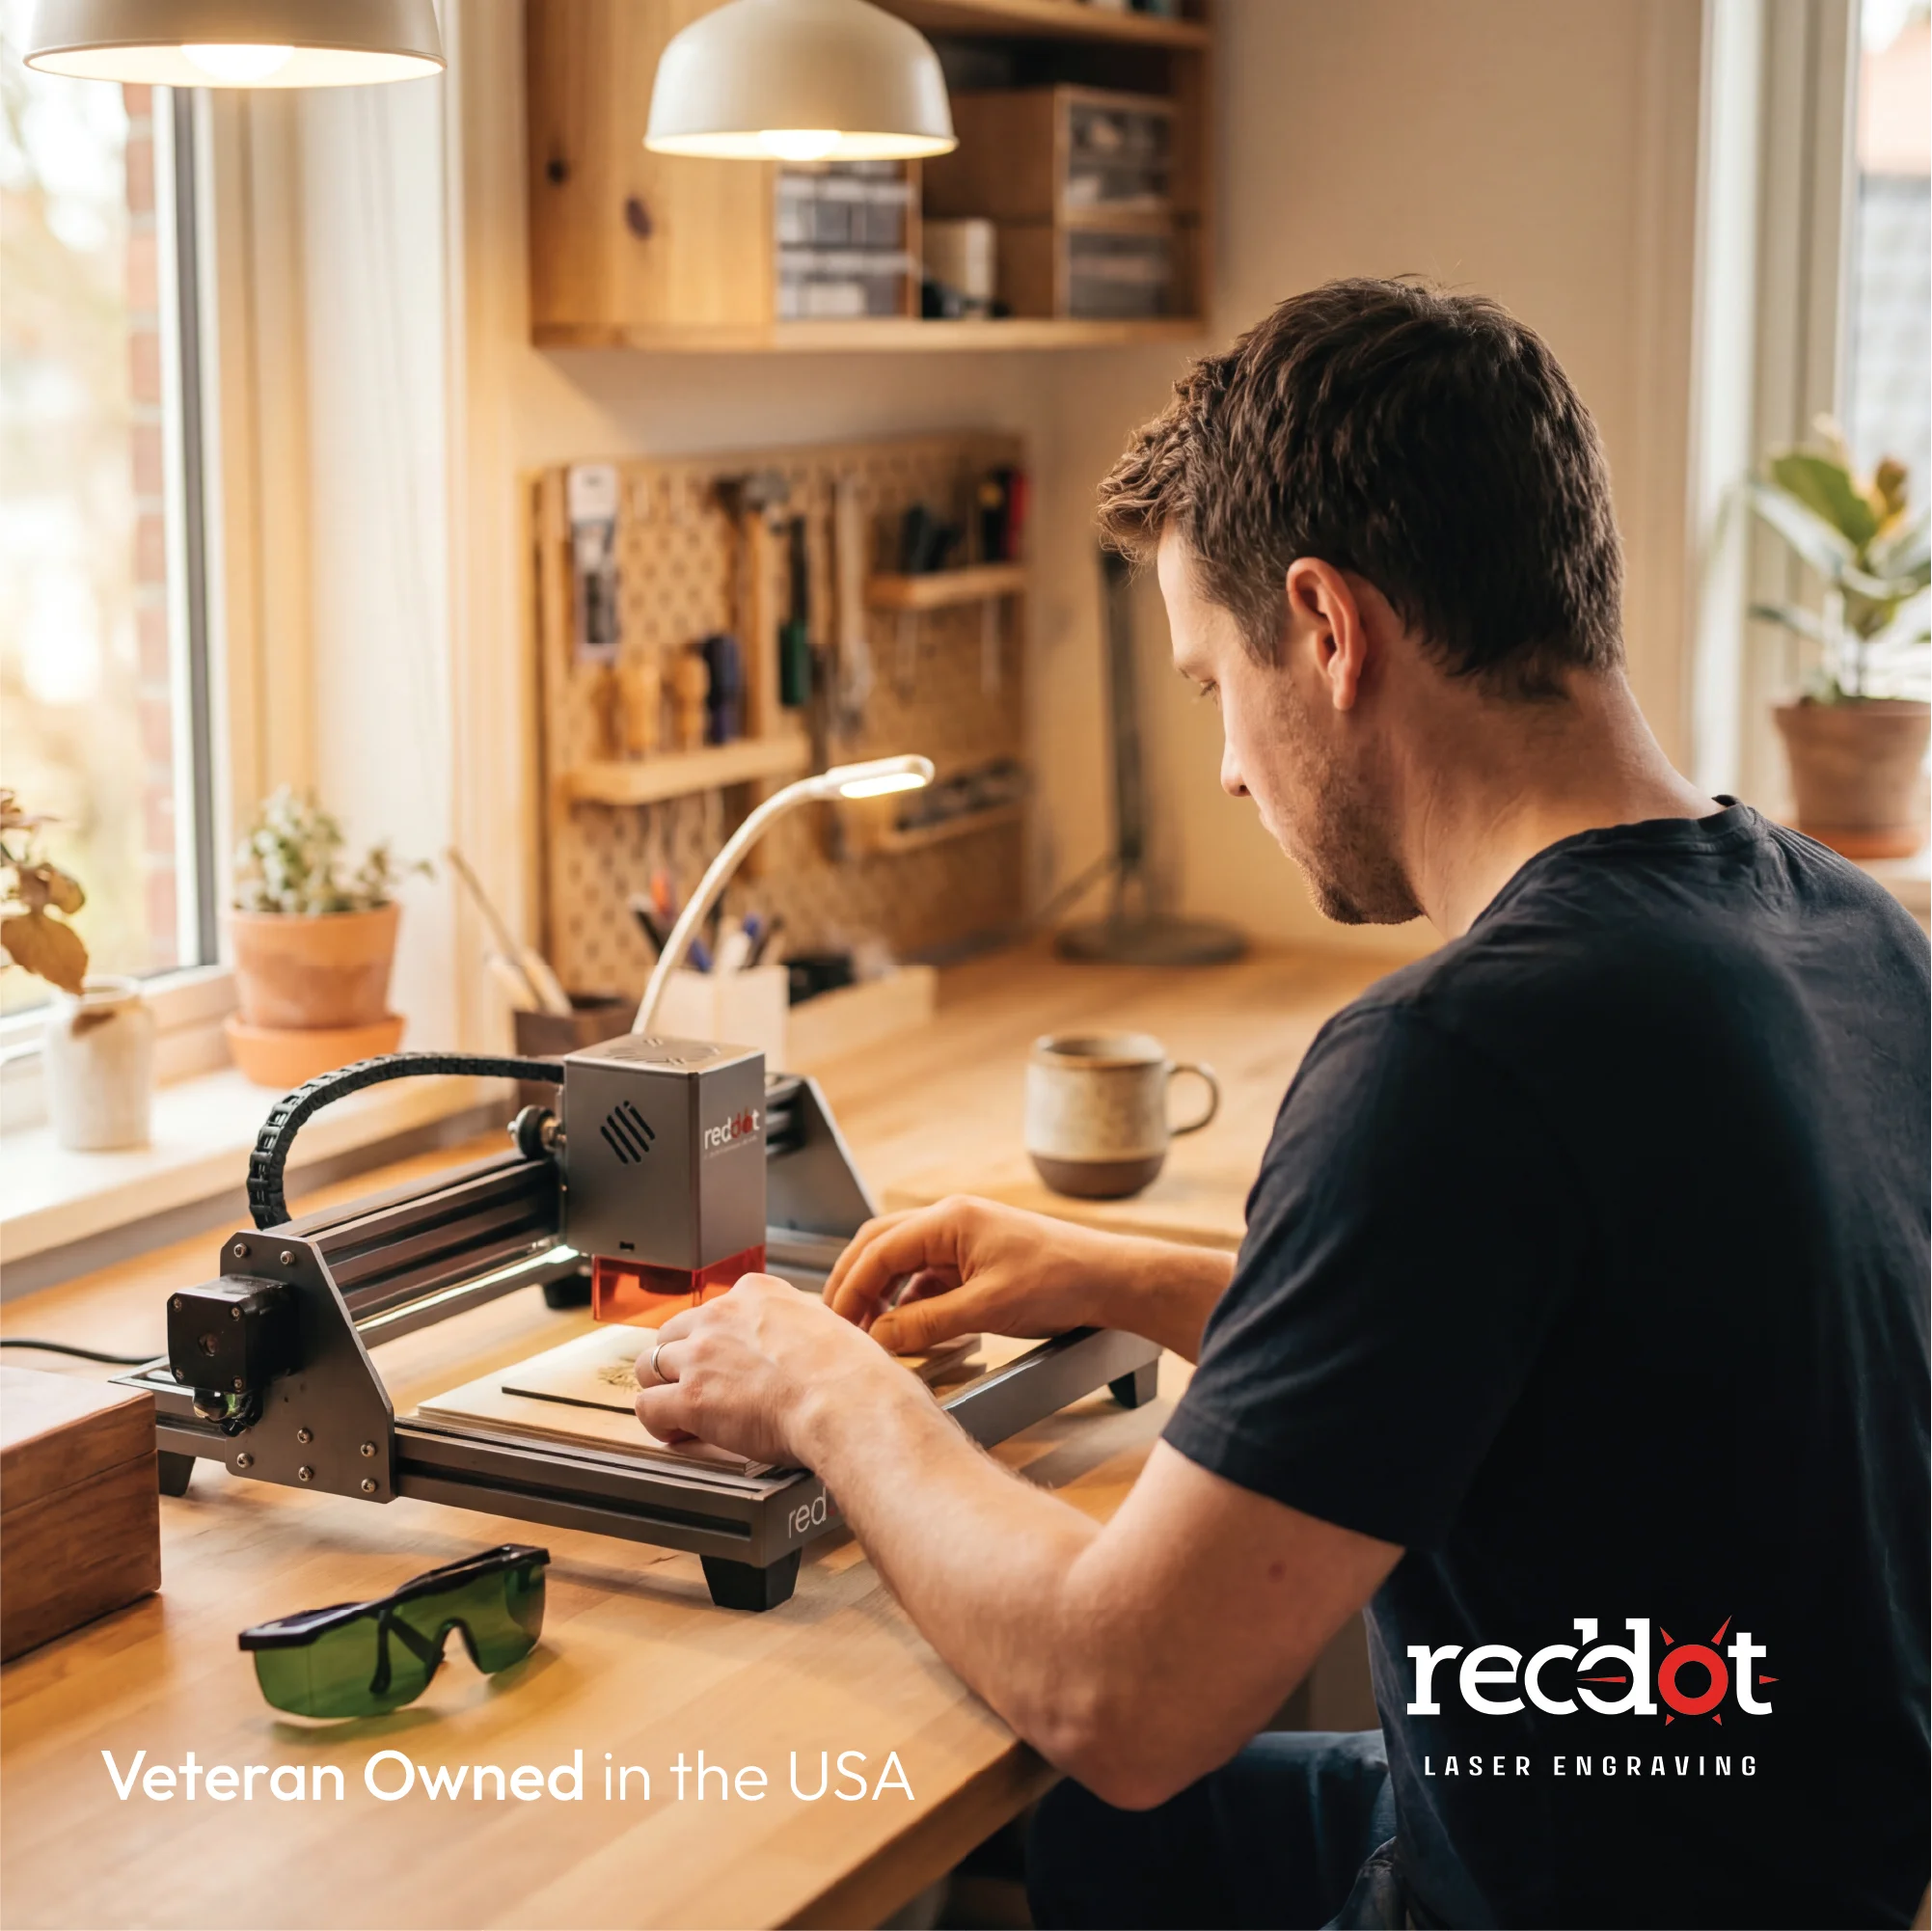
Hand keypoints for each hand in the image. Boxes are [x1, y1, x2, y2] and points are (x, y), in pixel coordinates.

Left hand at [633, 1272, 908, 1466]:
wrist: (847, 1400)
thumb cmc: (850, 1371)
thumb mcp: (824, 1322)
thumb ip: (796, 1322)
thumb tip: (797, 1336)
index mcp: (756, 1293)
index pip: (712, 1309)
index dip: (711, 1340)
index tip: (719, 1359)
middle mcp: (721, 1316)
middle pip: (671, 1334)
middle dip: (677, 1362)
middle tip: (691, 1386)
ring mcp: (701, 1355)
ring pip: (650, 1367)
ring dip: (662, 1389)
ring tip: (677, 1412)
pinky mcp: (691, 1398)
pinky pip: (649, 1408)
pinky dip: (659, 1424)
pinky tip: (677, 1434)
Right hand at [824, 1195, 1134, 1352]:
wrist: (1109, 1281)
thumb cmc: (1059, 1283)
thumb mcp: (986, 1310)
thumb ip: (926, 1324)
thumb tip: (879, 1337)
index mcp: (949, 1219)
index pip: (878, 1249)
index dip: (851, 1287)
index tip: (836, 1323)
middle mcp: (951, 1220)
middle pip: (881, 1245)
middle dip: (855, 1282)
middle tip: (837, 1322)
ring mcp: (963, 1238)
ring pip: (903, 1261)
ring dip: (881, 1292)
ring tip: (868, 1330)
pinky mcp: (976, 1259)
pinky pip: (928, 1276)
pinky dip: (910, 1300)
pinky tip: (906, 1327)